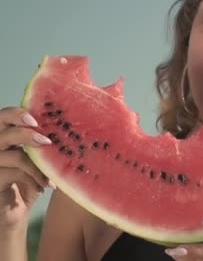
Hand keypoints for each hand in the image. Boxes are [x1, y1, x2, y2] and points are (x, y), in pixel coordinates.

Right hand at [0, 107, 54, 229]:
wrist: (13, 213)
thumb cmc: (27, 184)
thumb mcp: (38, 162)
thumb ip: (44, 146)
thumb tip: (70, 130)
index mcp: (5, 138)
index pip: (5, 117)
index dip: (17, 114)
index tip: (37, 120)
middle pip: (3, 130)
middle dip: (25, 132)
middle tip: (46, 140)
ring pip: (14, 155)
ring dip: (38, 166)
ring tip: (51, 177)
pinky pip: (15, 173)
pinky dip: (34, 179)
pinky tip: (44, 187)